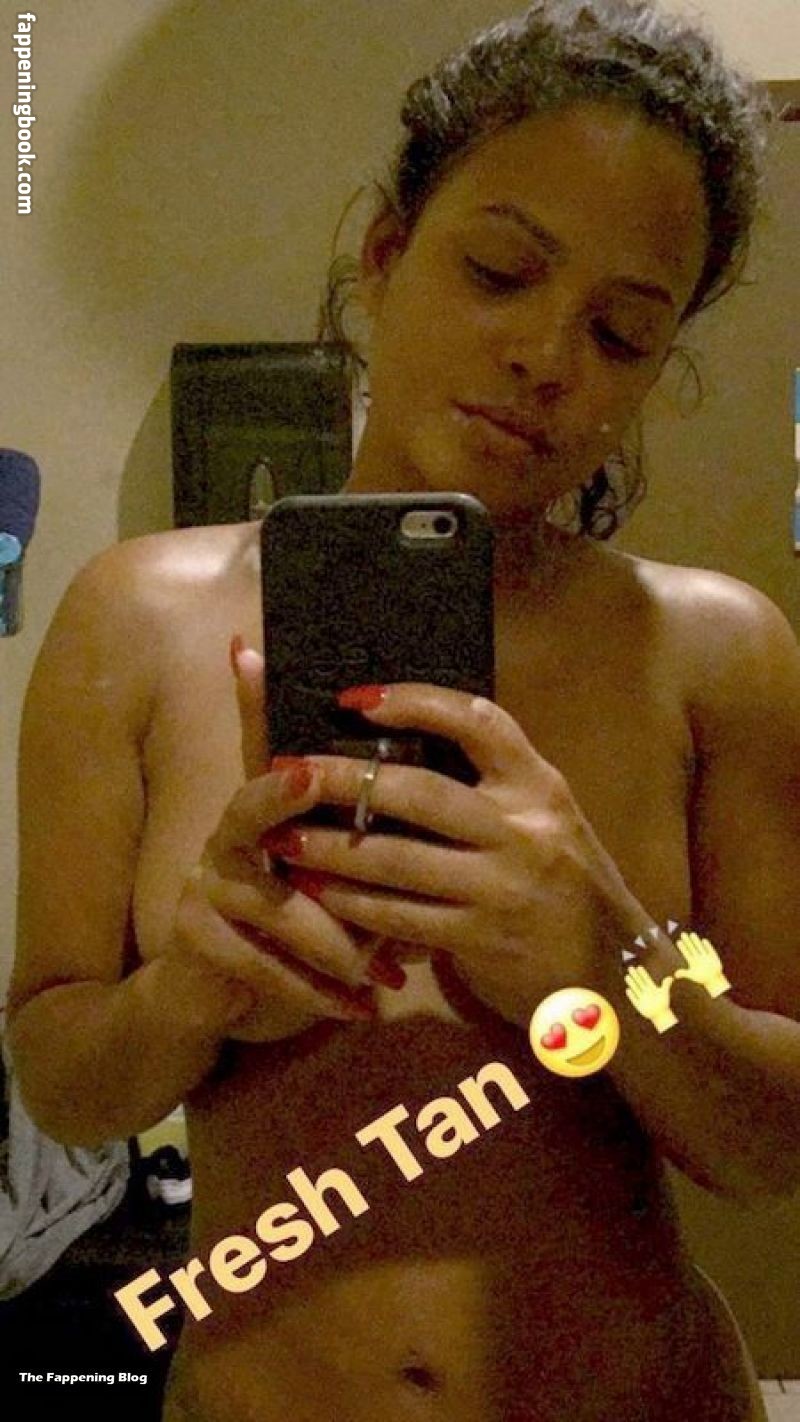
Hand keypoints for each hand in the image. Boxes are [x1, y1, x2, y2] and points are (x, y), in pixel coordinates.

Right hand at [166, 642, 387, 1043]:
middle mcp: (225, 836)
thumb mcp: (316, 863)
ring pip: (281, 908)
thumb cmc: (285, 914)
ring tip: (390, 969)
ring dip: (340, 943)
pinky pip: (269, 967)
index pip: (265, 752)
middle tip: (363, 861)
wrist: (209, 988)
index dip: (272, 731)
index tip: (310, 758)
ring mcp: (204, 888)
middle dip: (316, 842)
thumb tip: (406, 765)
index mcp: (261, 805)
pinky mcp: (199, 942)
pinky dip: (321, 993)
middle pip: (258, 819)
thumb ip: (346, 815)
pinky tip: (362, 1008)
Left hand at [263, 683, 638, 1027]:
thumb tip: (400, 756)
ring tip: (282, 837)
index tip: (356, 698)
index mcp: (540, 786)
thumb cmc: (565, 891)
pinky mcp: (483, 939)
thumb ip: (492, 794)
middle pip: (420, 791)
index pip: (478, 720)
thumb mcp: (545, 826)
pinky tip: (317, 894)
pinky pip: (402, 916)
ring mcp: (505, 886)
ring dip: (332, 848)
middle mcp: (526, 828)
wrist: (617, 978)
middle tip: (286, 769)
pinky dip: (354, 905)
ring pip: (399, 859)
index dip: (415, 702)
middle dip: (342, 779)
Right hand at [624, 964, 677, 1032]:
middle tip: (630, 968)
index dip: (642, 973)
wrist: (661, 1015)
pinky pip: (634, 999)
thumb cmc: (663, 1003)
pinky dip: (631, 995)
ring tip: (627, 976)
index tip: (639, 967)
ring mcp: (641, 998)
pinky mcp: (639, 1005)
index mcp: (651, 988)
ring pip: (636, 989)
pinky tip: (628, 990)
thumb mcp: (664, 992)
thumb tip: (671, 977)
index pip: (646, 979)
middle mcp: (645, 992)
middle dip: (635, 975)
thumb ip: (666, 985)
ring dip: (631, 983)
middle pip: (639, 982)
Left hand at [673, 931, 730, 998]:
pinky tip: (704, 940)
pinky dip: (707, 946)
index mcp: (692, 962)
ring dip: (696, 941)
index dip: (682, 947)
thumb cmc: (702, 978)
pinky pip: (710, 950)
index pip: (686, 953)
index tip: (678, 941)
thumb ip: (684, 973)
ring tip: (692, 934)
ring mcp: (705, 957)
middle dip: (687, 941)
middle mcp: (698, 958)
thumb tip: (674, 974)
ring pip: (699, 947)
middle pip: (692, 948)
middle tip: (682, 934)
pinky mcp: (713, 957)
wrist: (714, 981)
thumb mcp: (692, 975)